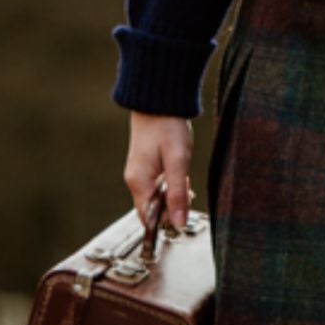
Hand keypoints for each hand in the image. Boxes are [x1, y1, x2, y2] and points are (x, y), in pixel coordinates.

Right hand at [124, 112, 194, 230]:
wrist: (158, 101)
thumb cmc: (167, 127)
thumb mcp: (178, 162)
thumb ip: (178, 194)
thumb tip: (178, 223)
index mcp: (139, 182)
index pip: (149, 218)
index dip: (167, 221)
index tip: (184, 214)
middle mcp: (135, 180)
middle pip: (152, 209)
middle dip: (172, 208)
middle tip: (188, 192)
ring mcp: (139, 173)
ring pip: (155, 198)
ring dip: (172, 196)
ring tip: (185, 180)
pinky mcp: (145, 166)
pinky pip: (156, 186)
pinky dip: (169, 186)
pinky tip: (179, 174)